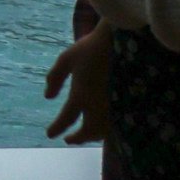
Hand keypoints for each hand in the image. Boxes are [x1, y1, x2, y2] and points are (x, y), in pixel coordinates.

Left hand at [44, 14, 113, 144]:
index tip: (51, 135)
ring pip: (106, 131)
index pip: (66, 119)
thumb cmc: (92, 47)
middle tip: (70, 139)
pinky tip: (104, 124)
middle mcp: (99, 106)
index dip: (57, 128)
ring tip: (86, 133)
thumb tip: (48, 97)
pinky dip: (109, 128)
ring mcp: (117, 107)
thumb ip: (55, 78)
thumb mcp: (67, 59)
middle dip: (78, 137)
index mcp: (81, 95)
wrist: (125, 41)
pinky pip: (119, 124)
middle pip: (89, 132)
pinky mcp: (131, 105)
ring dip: (94, 135)